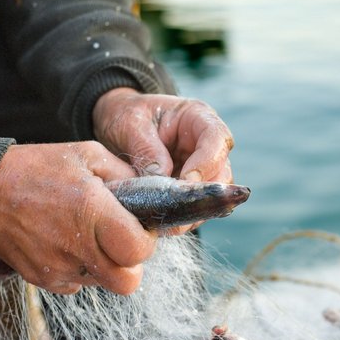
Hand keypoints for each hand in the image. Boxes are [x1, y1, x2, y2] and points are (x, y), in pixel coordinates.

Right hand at [0, 142, 156, 294]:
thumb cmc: (36, 168)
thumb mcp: (87, 155)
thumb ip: (126, 175)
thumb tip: (153, 194)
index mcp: (92, 213)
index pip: (139, 252)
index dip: (146, 242)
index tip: (138, 229)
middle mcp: (76, 246)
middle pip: (127, 282)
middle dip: (131, 264)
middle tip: (121, 242)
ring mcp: (57, 267)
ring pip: (103, 284)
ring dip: (105, 265)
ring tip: (88, 236)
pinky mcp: (41, 279)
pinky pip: (76, 284)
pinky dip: (80, 269)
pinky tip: (67, 243)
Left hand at [92, 88, 234, 233]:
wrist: (116, 126)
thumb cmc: (125, 115)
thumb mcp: (130, 124)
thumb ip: (146, 149)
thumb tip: (161, 179)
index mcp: (197, 118)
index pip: (217, 139)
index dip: (207, 162)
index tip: (186, 181)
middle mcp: (207, 144)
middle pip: (222, 172)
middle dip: (203, 193)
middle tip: (178, 209)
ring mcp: (202, 168)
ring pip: (214, 195)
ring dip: (195, 210)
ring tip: (170, 222)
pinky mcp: (192, 188)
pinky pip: (197, 206)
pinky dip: (184, 217)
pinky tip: (166, 224)